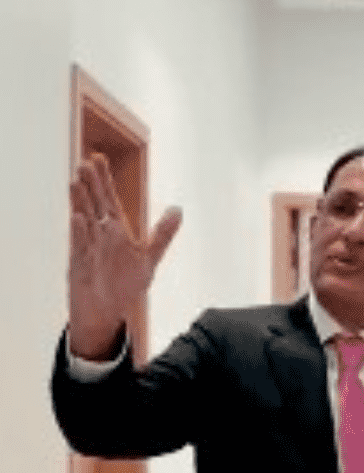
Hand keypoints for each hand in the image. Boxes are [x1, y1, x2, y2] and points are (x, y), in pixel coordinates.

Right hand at [68, 153, 181, 359]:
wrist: (107, 314)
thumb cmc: (124, 286)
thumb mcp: (150, 258)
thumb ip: (162, 234)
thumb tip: (177, 210)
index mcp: (116, 233)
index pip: (110, 201)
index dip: (105, 180)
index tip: (98, 158)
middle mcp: (100, 237)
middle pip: (95, 205)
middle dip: (91, 184)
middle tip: (86, 161)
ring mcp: (88, 249)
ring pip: (84, 221)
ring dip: (81, 202)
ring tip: (77, 181)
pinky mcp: (80, 266)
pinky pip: (80, 247)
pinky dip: (79, 233)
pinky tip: (78, 217)